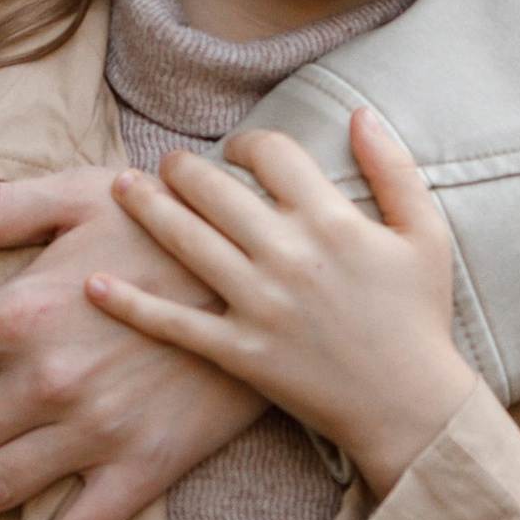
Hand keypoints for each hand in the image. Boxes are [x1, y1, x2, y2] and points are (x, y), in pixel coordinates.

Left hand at [90, 108, 474, 500]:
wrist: (410, 406)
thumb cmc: (419, 317)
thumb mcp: (424, 234)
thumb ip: (393, 167)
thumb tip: (360, 113)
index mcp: (333, 220)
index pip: (271, 153)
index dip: (247, 143)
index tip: (237, 152)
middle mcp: (288, 255)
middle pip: (215, 190)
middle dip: (183, 168)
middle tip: (168, 163)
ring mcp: (259, 304)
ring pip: (186, 242)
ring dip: (146, 208)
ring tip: (122, 187)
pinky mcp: (239, 352)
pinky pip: (174, 323)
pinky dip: (130, 304)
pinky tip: (94, 283)